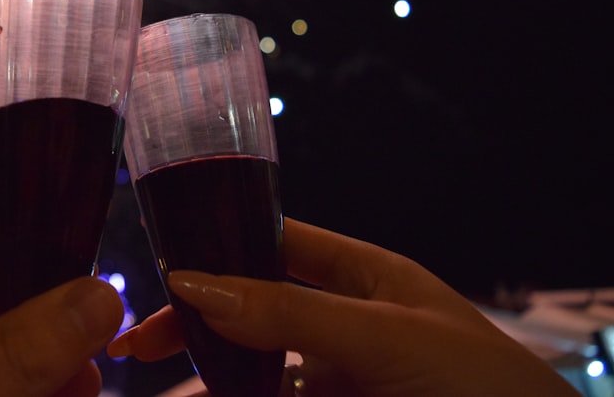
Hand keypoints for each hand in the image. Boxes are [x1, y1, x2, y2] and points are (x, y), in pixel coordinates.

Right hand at [108, 218, 577, 396]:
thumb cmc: (484, 386)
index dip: (216, 249)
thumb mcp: (385, 336)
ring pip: (252, 367)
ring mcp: (336, 375)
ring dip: (208, 374)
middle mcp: (341, 322)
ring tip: (159, 380)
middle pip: (249, 310)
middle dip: (195, 321)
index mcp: (359, 276)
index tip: (162, 271)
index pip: (271, 244)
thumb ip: (291, 311)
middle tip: (141, 345)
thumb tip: (197, 283)